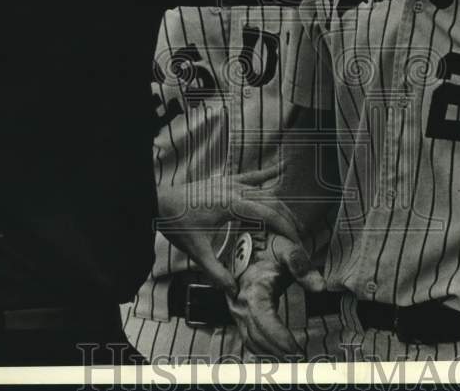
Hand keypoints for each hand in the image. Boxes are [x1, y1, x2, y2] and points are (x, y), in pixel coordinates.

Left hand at [156, 166, 302, 296]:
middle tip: (300, 237)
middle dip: (288, 219)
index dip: (287, 228)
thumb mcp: (197, 251)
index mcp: (234, 205)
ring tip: (293, 221)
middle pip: (272, 202)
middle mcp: (237, 190)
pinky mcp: (224, 181)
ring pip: (264, 191)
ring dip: (280, 204)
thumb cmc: (177, 224)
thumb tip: (234, 292)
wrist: (159, 201)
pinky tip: (279, 168)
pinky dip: (265, 173)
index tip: (298, 241)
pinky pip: (250, 176)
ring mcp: (231, 183)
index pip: (270, 214)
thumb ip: (216, 272)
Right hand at [227, 232, 325, 358]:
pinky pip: (248, 337)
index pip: (264, 319)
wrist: (247, 241)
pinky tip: (278, 357)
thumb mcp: (286, 248)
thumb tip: (320, 287)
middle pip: (257, 335)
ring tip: (292, 363)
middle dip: (278, 351)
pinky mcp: (239, 314)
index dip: (279, 337)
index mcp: (252, 288)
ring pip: (251, 340)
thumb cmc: (268, 245)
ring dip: (270, 354)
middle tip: (300, 362)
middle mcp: (240, 303)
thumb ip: (302, 265)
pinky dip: (262, 350)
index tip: (296, 349)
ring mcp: (237, 310)